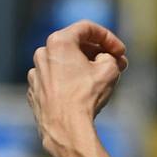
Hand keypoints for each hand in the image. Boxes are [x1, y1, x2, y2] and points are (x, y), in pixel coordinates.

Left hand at [27, 21, 127, 153]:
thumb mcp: (110, 70)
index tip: (121, 52)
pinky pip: (55, 81)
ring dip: (82, 68)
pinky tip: (82, 95)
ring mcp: (36, 72)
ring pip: (63, 64)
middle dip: (97, 53)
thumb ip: (111, 57)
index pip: (87, 28)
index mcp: (59, 41)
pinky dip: (69, 83)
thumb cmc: (86, 96)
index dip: (109, 37)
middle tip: (116, 65)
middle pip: (74, 45)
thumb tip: (110, 59)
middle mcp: (43, 53)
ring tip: (100, 81)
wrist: (65, 128)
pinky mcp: (35, 91)